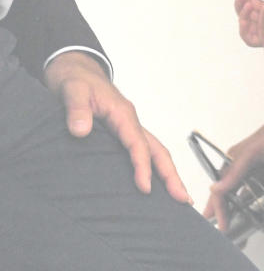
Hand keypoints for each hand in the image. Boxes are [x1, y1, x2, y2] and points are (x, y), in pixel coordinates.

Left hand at [44, 50, 189, 202]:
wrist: (76, 71)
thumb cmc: (76, 80)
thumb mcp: (72, 91)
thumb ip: (76, 110)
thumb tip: (80, 131)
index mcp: (123, 114)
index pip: (138, 144)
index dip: (143, 167)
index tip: (145, 188)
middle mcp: (131, 122)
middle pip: (158, 151)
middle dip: (172, 175)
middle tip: (183, 200)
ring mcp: (129, 128)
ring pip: (155, 152)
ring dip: (168, 174)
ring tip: (179, 197)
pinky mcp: (123, 133)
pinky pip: (144, 151)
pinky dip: (154, 168)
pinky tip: (156, 184)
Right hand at [205, 103, 263, 230]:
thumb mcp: (254, 151)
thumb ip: (235, 171)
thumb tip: (217, 188)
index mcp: (235, 159)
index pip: (221, 189)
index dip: (218, 208)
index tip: (222, 224)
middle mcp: (246, 167)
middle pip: (233, 195)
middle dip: (229, 213)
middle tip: (229, 230)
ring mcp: (262, 172)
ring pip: (250, 197)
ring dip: (247, 211)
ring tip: (245, 226)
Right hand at [235, 0, 263, 47]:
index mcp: (262, 11)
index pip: (246, 4)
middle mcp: (261, 22)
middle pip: (243, 14)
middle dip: (240, 3)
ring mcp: (262, 33)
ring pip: (245, 26)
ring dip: (243, 14)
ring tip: (248, 4)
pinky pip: (250, 40)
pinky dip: (245, 30)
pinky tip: (245, 20)